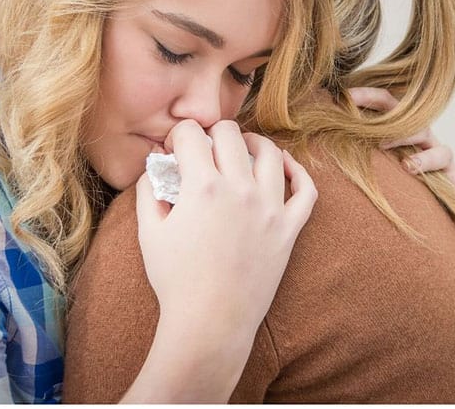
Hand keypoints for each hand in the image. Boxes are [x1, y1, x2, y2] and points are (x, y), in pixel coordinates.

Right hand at [134, 119, 316, 335]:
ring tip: (243, 148)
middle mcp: (240, 189)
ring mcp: (270, 208)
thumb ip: (149, 191)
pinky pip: (306, 190)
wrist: (210, 322)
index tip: (176, 148)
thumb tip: (154, 167)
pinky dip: (297, 172)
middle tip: (205, 148)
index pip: (191, 134)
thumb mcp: (149, 232)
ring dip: (254, 143)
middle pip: (230, 134)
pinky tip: (284, 166)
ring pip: (271, 153)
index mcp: (203, 186)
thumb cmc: (176, 280)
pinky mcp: (289, 228)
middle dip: (212, 133)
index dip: (178, 135)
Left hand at [349, 87, 454, 197]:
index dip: (368, 96)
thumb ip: (344, 134)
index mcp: (398, 124)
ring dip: (424, 159)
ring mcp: (438, 157)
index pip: (386, 102)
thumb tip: (313, 111)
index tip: (345, 97)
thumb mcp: (361, 150)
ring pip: (441, 151)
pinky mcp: (453, 179)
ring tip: (407, 168)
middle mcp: (421, 137)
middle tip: (378, 144)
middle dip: (399, 132)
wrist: (410, 200)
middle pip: (417, 125)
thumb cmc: (379, 170)